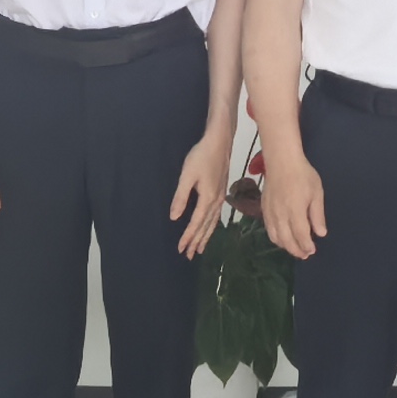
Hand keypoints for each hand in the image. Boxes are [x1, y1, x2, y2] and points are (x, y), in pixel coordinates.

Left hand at [167, 134, 227, 259]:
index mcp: (207, 199)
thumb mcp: (187, 176)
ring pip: (212, 223)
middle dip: (197, 241)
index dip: (188, 237)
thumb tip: (174, 217)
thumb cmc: (201, 156)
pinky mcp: (221, 192)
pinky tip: (209, 228)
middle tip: (189, 255)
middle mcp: (216, 201)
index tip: (181, 249)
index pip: (196, 223)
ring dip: (205, 236)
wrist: (220, 142)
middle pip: (206, 227)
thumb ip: (180, 197)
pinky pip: (216, 215)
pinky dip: (212, 226)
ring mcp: (220, 197)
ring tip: (199, 248)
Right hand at [259, 143, 327, 258]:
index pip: (300, 235)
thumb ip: (317, 215)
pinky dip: (276, 238)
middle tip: (305, 254)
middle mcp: (281, 214)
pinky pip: (268, 229)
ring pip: (276, 237)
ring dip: (285, 246)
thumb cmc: (302, 174)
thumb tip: (320, 233)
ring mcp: (270, 212)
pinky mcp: (264, 209)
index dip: (306, 245)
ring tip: (295, 249)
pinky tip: (282, 239)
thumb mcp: (317, 193)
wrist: (281, 161)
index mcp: (295, 210)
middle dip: (296, 250)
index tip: (312, 250)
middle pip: (287, 240)